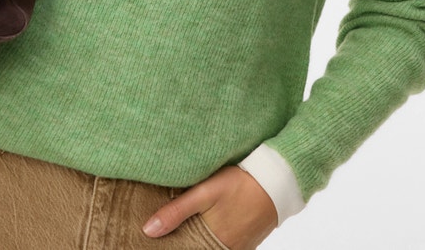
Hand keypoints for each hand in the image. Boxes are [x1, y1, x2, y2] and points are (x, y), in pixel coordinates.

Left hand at [143, 165, 278, 249]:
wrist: (276, 181)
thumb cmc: (239, 183)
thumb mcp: (205, 192)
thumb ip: (176, 211)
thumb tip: (148, 230)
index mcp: (212, 243)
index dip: (171, 246)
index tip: (156, 242)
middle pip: (197, 249)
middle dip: (184, 243)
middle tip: (172, 233)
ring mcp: (238, 248)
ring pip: (210, 248)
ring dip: (199, 241)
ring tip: (190, 229)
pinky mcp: (247, 243)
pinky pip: (225, 246)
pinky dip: (214, 240)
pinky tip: (208, 229)